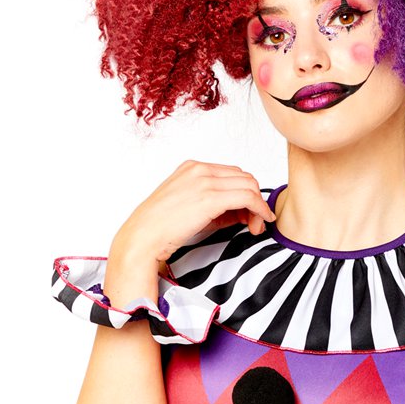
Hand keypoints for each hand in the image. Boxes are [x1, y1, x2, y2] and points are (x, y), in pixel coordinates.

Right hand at [113, 161, 275, 265]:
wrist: (143, 236)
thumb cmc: (160, 226)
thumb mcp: (189, 206)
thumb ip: (214, 204)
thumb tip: (240, 212)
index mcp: (192, 167)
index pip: (233, 174)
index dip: (245, 193)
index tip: (246, 213)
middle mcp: (200, 169)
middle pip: (244, 177)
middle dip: (255, 199)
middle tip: (256, 221)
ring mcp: (205, 181)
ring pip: (250, 186)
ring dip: (259, 206)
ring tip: (256, 226)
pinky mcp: (210, 198)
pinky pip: (248, 198)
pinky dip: (260, 209)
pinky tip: (261, 222)